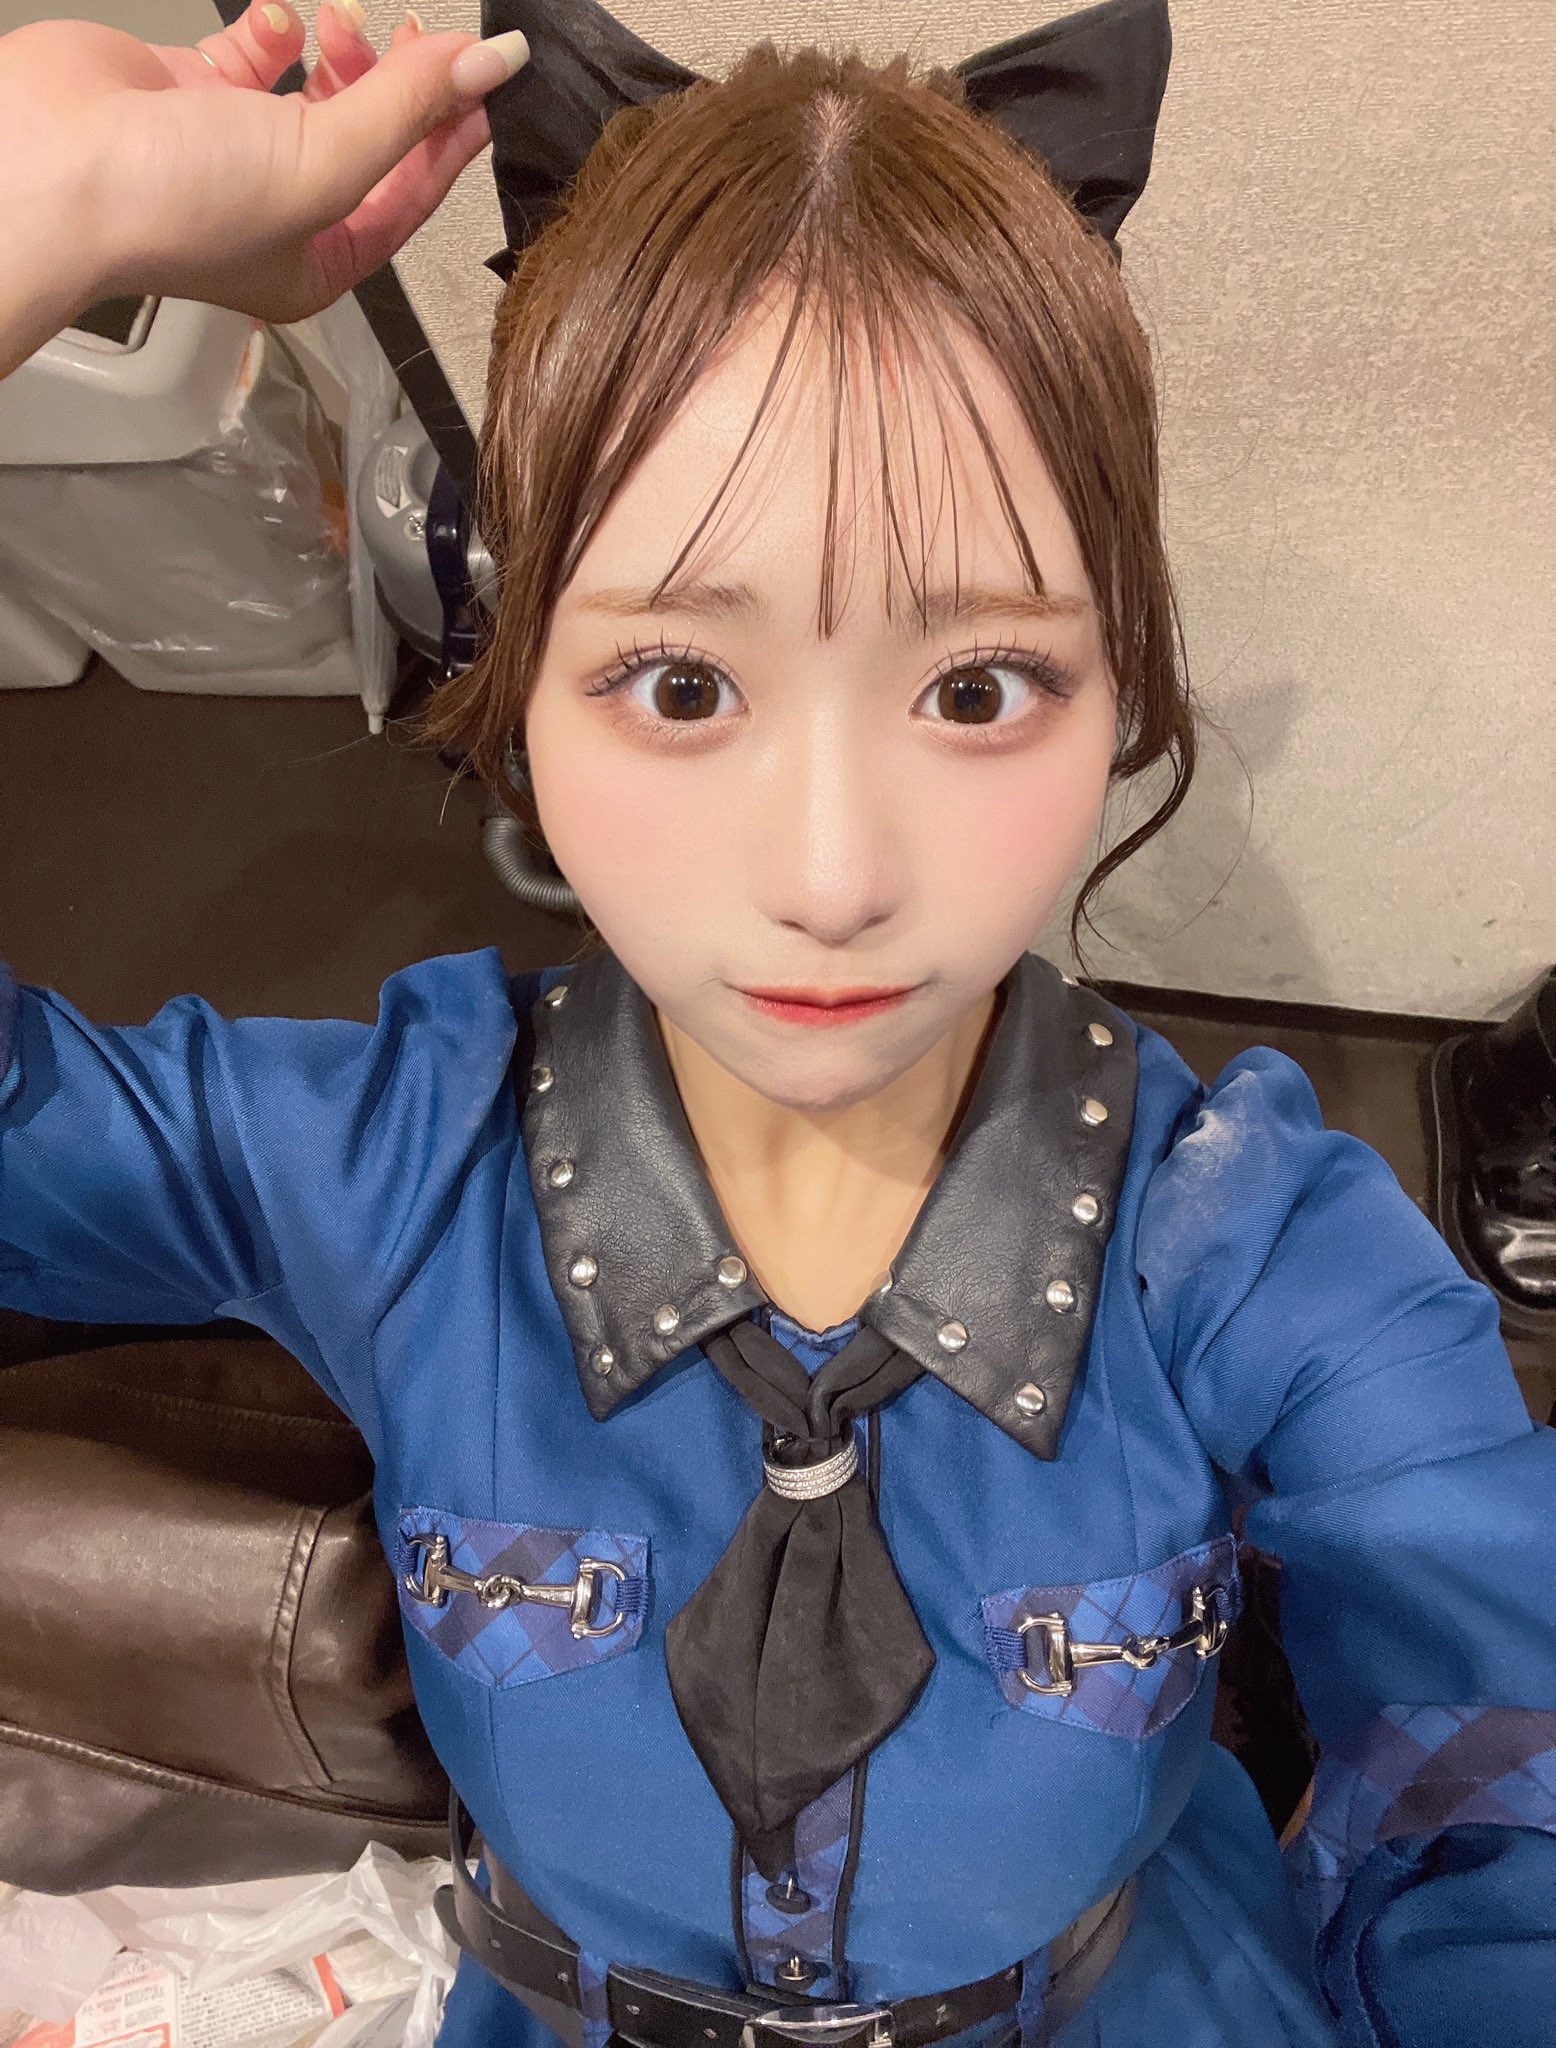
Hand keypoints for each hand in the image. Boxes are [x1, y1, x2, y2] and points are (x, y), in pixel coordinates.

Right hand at [1, 1, 527, 327]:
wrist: (52, 167)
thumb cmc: (175, 207)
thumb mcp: (328, 161)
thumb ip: (410, 109)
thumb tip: (488, 69)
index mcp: (321, 264)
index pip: (411, 199)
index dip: (451, 139)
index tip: (484, 84)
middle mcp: (280, 217)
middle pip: (370, 145)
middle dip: (400, 90)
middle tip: (424, 43)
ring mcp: (233, 155)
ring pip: (315, 96)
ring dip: (342, 55)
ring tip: (347, 26)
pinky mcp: (188, 98)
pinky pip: (252, 57)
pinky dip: (273, 31)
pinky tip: (281, 19)